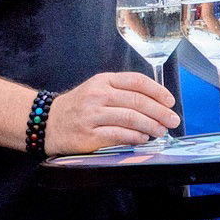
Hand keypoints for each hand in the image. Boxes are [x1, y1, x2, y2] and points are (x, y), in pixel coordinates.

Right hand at [43, 72, 179, 154]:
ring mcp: (92, 115)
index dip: (158, 91)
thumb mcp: (97, 89)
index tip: (170, 101)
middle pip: (138, 101)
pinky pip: (118, 135)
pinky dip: (135, 137)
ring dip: (151, 125)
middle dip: (160, 112)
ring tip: (161, 131)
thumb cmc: (78, 107)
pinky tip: (143, 138)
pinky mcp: (88, 135)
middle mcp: (98, 95)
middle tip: (173, 120)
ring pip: (131, 118)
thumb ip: (121, 91)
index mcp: (103, 80)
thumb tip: (155, 103)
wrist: (46, 122)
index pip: (137, 81)